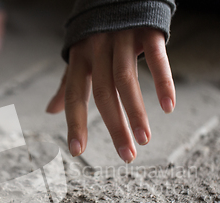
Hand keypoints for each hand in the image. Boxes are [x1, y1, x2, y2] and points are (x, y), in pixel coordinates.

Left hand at [46, 28, 174, 162]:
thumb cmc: (98, 31)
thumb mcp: (79, 54)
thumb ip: (67, 83)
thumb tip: (50, 111)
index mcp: (80, 57)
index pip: (75, 95)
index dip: (75, 123)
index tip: (77, 151)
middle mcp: (98, 48)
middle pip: (104, 93)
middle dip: (115, 127)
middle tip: (126, 156)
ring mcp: (122, 38)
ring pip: (127, 80)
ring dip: (137, 113)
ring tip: (144, 139)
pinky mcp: (146, 30)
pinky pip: (157, 58)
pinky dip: (163, 82)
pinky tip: (168, 106)